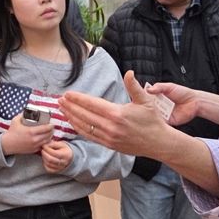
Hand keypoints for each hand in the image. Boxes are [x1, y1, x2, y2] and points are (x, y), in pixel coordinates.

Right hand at [0, 114, 53, 155]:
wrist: (7, 144)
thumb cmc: (11, 132)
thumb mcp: (16, 120)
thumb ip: (22, 114)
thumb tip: (28, 110)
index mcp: (31, 131)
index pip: (46, 128)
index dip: (51, 126)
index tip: (51, 123)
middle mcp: (34, 139)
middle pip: (48, 135)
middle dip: (51, 131)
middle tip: (51, 127)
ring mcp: (34, 146)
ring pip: (47, 141)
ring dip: (50, 136)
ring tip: (49, 132)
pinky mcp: (34, 150)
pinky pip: (43, 146)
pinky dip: (45, 142)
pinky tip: (45, 139)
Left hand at [41, 141, 72, 172]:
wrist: (69, 157)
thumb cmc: (64, 149)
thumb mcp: (61, 144)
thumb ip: (53, 144)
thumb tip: (45, 145)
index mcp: (66, 155)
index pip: (54, 153)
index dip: (47, 149)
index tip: (44, 145)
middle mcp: (63, 163)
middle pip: (50, 159)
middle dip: (44, 154)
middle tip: (42, 149)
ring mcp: (60, 168)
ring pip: (48, 164)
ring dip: (44, 158)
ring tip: (44, 153)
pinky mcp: (56, 171)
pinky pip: (48, 169)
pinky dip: (45, 164)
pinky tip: (45, 159)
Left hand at [58, 70, 172, 158]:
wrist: (158, 143)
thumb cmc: (152, 120)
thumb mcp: (145, 100)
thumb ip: (134, 86)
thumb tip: (129, 72)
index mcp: (117, 114)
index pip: (92, 104)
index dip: (78, 99)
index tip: (68, 94)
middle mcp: (110, 127)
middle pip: (84, 115)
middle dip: (70, 107)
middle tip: (59, 100)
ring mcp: (108, 138)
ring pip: (85, 127)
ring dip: (71, 118)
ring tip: (62, 110)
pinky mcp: (109, 145)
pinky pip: (90, 136)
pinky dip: (79, 129)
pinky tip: (73, 123)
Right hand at [145, 82, 199, 125]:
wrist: (195, 102)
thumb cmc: (183, 93)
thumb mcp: (170, 86)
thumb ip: (159, 87)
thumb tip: (148, 89)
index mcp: (158, 97)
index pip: (147, 98)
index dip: (142, 99)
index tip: (138, 99)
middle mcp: (160, 106)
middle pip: (149, 108)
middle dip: (145, 108)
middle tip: (141, 107)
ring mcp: (163, 114)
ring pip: (154, 116)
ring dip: (151, 115)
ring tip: (147, 114)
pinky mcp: (168, 121)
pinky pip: (161, 122)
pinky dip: (158, 121)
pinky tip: (156, 119)